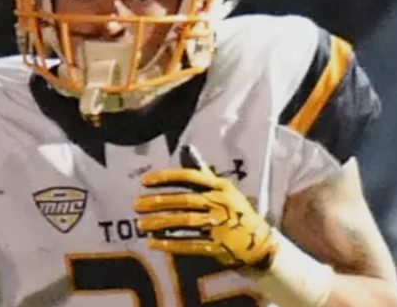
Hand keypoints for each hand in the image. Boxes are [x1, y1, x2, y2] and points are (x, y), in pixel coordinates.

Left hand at [134, 145, 276, 269]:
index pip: (189, 177)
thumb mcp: (226, 190)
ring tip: (141, 224)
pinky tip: (153, 243)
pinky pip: (190, 244)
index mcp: (221, 187)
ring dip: (160, 223)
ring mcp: (220, 225)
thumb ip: (205, 174)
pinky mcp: (218, 246)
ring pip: (184, 222)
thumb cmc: (237, 211)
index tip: (144, 181)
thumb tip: (187, 150)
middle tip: (136, 205)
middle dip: (157, 202)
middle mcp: (220, 204)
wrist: (261, 242)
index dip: (166, 177)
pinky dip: (170, 244)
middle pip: (184, 200)